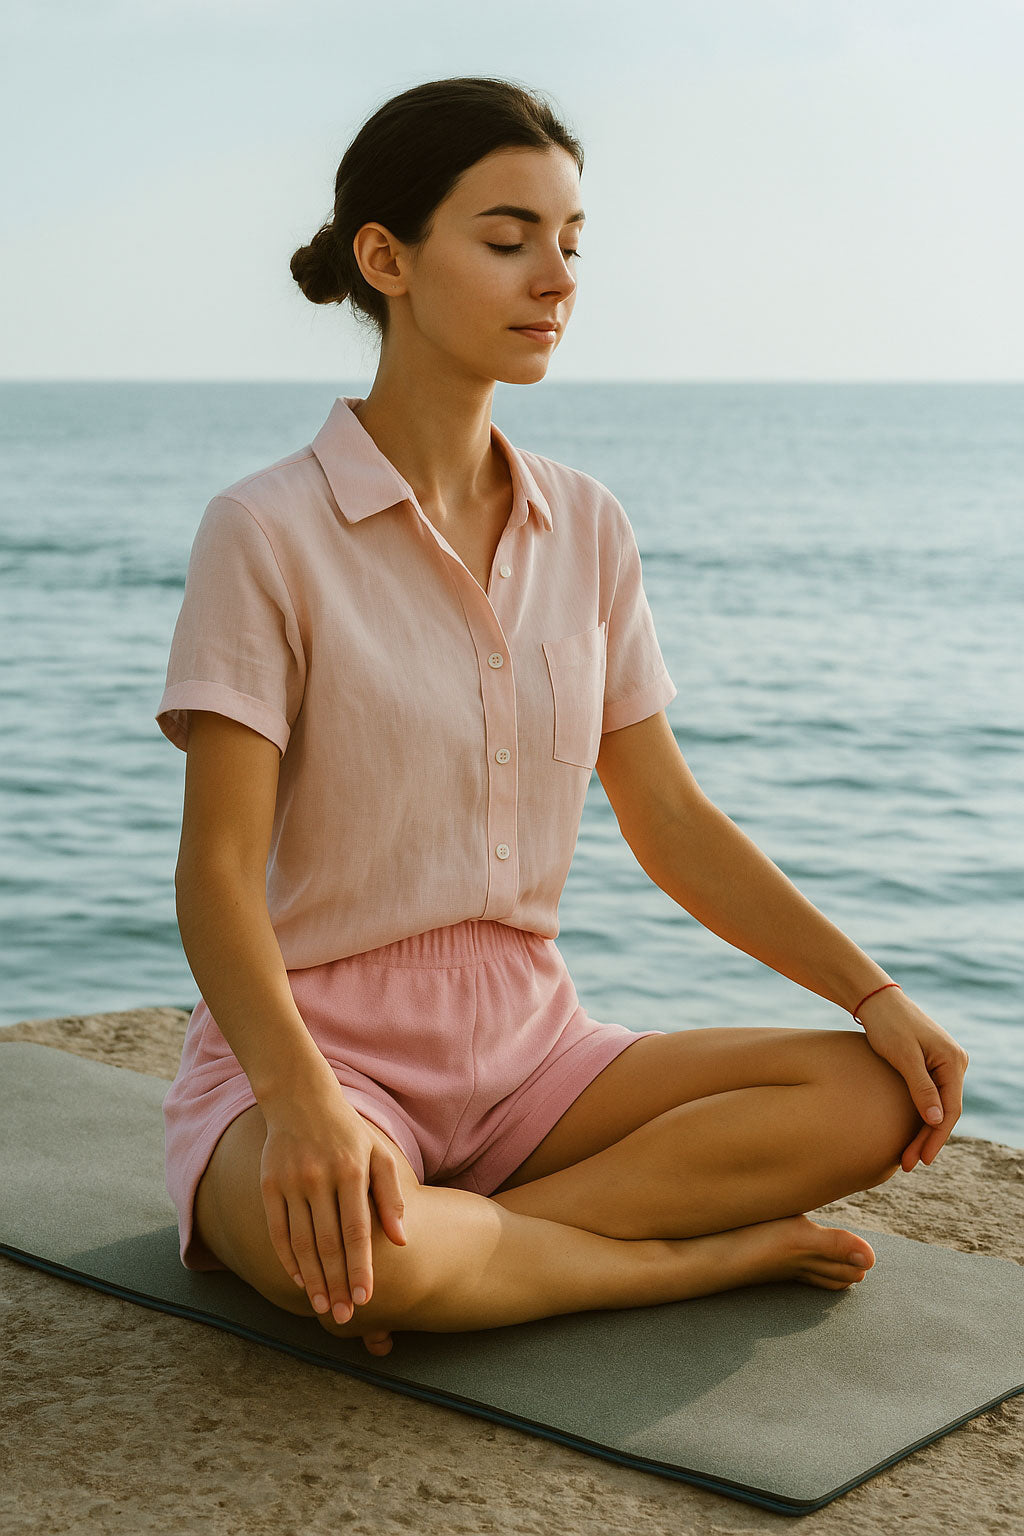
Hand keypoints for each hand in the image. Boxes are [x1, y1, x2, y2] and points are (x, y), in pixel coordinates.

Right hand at [259, 1069, 407, 1327]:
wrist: (300, 1099)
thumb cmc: (349, 1133)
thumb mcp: (379, 1154)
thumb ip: (391, 1196)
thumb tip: (402, 1240)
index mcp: (350, 1171)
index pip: (357, 1231)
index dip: (361, 1267)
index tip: (367, 1298)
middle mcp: (319, 1178)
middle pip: (328, 1243)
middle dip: (338, 1284)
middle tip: (346, 1316)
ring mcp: (291, 1182)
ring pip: (302, 1243)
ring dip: (313, 1279)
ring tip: (324, 1307)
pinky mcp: (269, 1184)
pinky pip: (277, 1231)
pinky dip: (288, 1260)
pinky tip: (299, 1281)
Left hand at [855, 987, 968, 1170]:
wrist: (875, 1000)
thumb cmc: (887, 1024)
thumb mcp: (903, 1056)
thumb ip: (920, 1087)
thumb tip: (937, 1120)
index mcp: (952, 1061)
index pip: (950, 1109)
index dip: (936, 1137)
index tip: (922, 1159)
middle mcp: (953, 1063)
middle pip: (944, 1111)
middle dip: (927, 1139)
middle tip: (907, 1165)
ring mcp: (943, 1064)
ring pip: (936, 1106)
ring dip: (922, 1131)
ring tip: (906, 1156)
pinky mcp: (929, 1065)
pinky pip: (928, 1096)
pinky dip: (918, 1115)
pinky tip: (907, 1133)